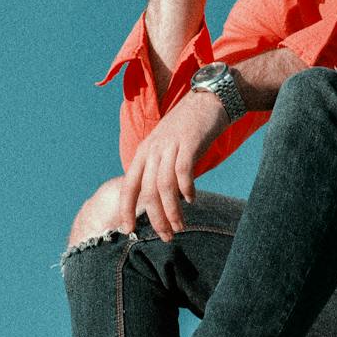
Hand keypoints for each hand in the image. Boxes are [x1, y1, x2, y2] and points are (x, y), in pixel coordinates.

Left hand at [113, 89, 230, 241]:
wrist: (210, 98)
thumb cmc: (191, 127)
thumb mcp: (168, 147)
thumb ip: (162, 169)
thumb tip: (163, 199)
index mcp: (144, 152)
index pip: (128, 186)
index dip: (126, 210)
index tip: (129, 231)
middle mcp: (153, 149)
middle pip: (147, 192)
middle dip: (156, 219)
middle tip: (167, 237)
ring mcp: (170, 145)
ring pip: (164, 187)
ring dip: (171, 212)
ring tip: (180, 227)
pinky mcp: (188, 142)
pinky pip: (183, 172)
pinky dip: (186, 189)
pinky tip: (191, 199)